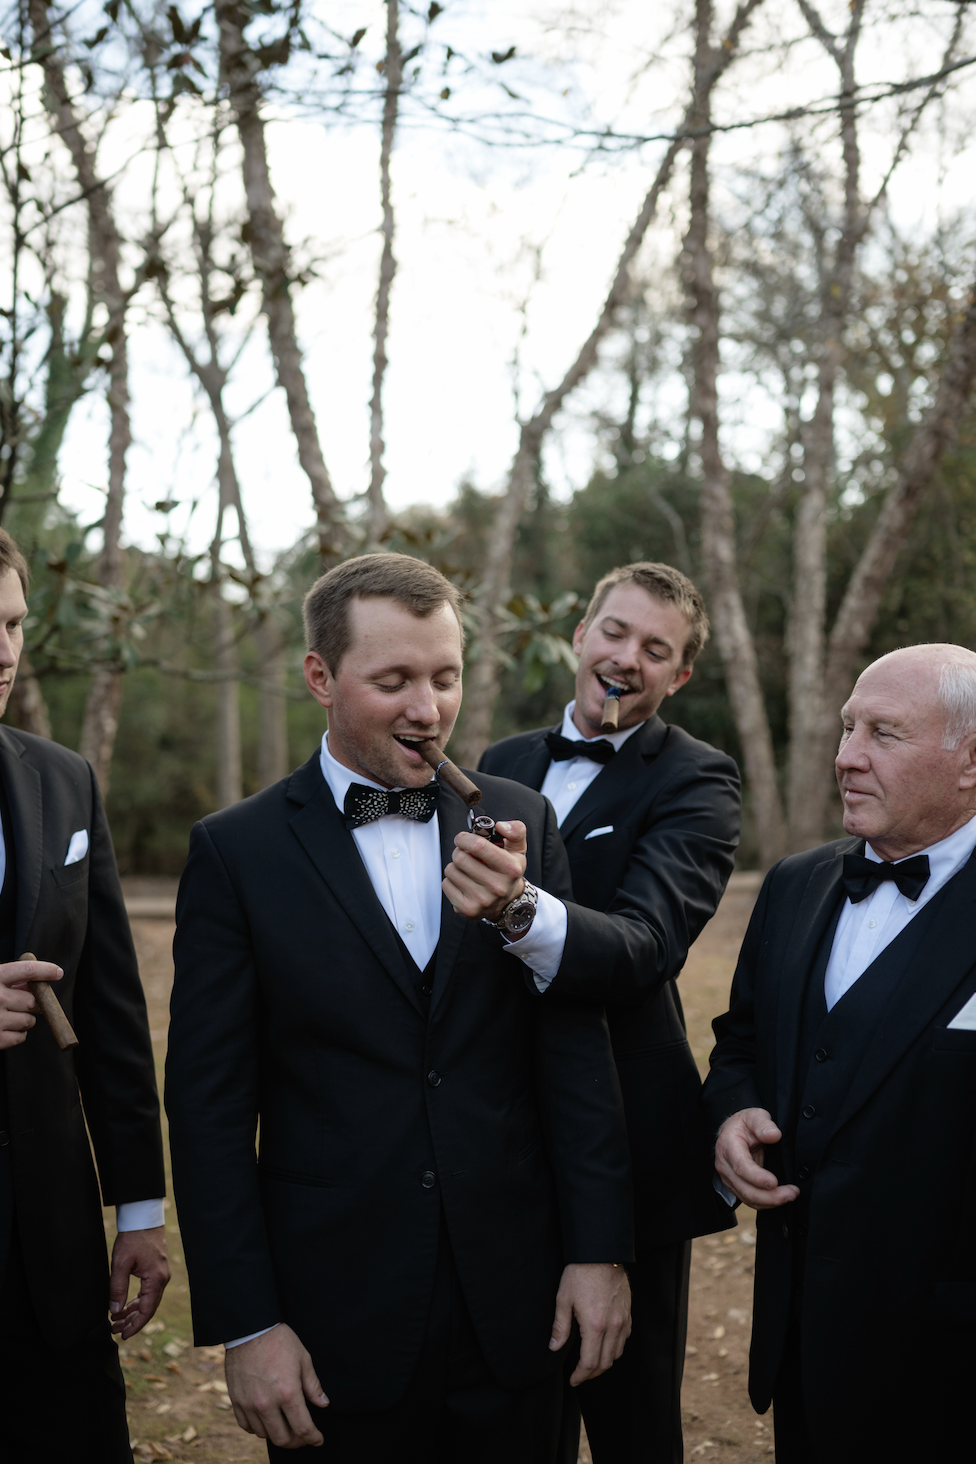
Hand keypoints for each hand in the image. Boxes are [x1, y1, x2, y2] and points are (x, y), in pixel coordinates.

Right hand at [0, 959, 61, 1049]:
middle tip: (25, 1005)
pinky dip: (17, 1035)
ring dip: (25, 1020)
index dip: (45, 970)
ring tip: (7, 1017)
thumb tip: (36, 984)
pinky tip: (3, 1029)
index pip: (26, 970)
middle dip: (34, 1004)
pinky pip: (21, 1037)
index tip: (58, 972)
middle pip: (33, 1001)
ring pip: (29, 1021)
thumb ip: (9, 981)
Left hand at [109, 1226, 170, 1338]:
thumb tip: (114, 1310)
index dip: (135, 1326)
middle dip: (132, 1321)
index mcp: (156, 1279)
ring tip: (116, 1320)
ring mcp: (161, 1274)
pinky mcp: (157, 1269)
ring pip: (148, 1300)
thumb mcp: (120, 1263)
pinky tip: (124, 1305)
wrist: (143, 1217)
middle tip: (115, 1329)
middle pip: (149, 1308)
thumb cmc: (132, 1237)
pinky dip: (136, 1301)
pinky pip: (148, 1291)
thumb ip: (117, 1288)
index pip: (147, 1311)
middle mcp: (162, 1279)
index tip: (122, 1336)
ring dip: (133, 1312)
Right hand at [224, 1323, 328, 1448]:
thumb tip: (323, 1404)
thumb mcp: (303, 1359)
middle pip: (282, 1439)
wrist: (250, 1329)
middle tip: (303, 1436)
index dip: (313, 1438)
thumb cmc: (279, 1340)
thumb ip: (313, 1385)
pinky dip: (258, 1428)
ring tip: (285, 1426)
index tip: (318, 1440)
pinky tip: (266, 1421)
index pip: (303, 1428)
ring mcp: (249, 1404)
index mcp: (287, 1393)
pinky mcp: (236, 1401)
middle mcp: (267, 1404)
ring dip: (277, 1434)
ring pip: (264, 1435)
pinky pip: (246, 1426)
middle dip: (296, 1442)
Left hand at [443, 820, 527, 922]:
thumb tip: (502, 826)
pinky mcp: (467, 909)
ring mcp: (482, 900)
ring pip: (451, 870)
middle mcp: (497, 886)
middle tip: (466, 854)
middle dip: (460, 851)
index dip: (465, 838)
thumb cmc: (508, 872)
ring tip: (467, 869)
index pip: (478, 846)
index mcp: (510, 869)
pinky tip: (464, 881)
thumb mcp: (518, 850)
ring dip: (455, 866)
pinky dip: (451, 880)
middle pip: (460, 858)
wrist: (507, 902)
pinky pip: (446, 884)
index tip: (463, 839)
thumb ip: (515, 831)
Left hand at [549, 1262, 631, 1386]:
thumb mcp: (563, 1299)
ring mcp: (623, 1320)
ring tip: (591, 1363)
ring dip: (604, 1363)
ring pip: (617, 1353)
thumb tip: (554, 1347)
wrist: (602, 1253)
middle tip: (580, 1375)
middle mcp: (613, 1326)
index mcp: (595, 1325)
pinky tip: (605, 1345)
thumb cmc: (580, 1273)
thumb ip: (560, 1327)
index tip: (573, 1380)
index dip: (581, 1375)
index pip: (590, 1362)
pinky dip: (615, 1348)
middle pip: (606, 1363)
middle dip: (591, 1373)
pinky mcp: (628, 1313)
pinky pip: (624, 1339)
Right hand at [714, 1108, 798, 1209]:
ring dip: (770, 1201)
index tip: (774, 1182)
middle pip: (745, 1188)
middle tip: (791, 1193)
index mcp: (728, 1146)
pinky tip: (780, 1198)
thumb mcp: (754, 1116)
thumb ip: (763, 1123)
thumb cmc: (745, 1124)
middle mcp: (725, 1165)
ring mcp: (729, 1178)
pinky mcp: (735, 1186)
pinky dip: (766, 1203)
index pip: (741, 1166)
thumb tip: (774, 1135)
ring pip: (748, 1198)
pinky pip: (749, 1200)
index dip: (757, 1177)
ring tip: (790, 1195)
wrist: (733, 1131)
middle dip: (769, 1196)